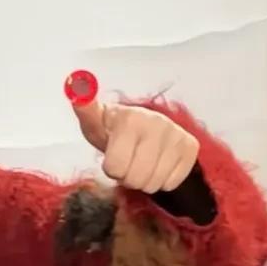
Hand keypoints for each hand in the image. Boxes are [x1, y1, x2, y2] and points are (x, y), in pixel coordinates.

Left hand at [71, 97, 197, 193]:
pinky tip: (158, 164)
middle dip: (128, 177)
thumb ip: (84, 107)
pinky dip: (162, 181)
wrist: (141, 128)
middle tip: (128, 162)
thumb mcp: (93, 121)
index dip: (111, 168)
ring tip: (142, 163)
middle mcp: (158, 123)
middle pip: (136, 179)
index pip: (115, 168)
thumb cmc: (112, 129)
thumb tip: (76, 82)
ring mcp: (177, 134)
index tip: (113, 155)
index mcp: (131, 119)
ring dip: (144, 181)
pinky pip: (172, 183)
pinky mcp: (191, 146)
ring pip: (154, 183)